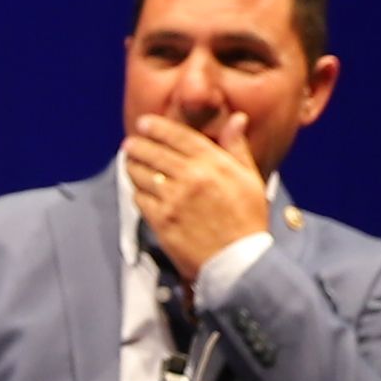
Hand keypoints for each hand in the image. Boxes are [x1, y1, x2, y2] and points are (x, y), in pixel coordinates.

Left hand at [118, 116, 272, 281]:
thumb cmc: (247, 220)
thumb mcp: (250, 179)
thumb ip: (237, 147)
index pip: (178, 136)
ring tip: (130, 162)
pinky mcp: (161, 220)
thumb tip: (236, 118)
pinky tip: (139, 190)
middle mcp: (191, 177)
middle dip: (138, 144)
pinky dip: (137, 192)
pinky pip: (139, 198)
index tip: (145, 123)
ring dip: (132, 165)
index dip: (157, 127)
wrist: (238, 261)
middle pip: (154, 152)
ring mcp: (173, 199)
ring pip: (142, 173)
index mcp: (214, 163)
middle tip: (130, 143)